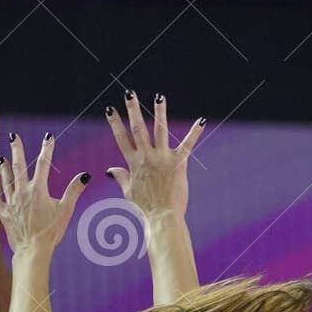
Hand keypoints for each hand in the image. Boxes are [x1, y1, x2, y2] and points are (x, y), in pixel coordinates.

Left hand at [0, 133, 89, 255]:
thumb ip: (74, 190)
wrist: (32, 250)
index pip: (43, 163)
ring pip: (6, 180)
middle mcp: (22, 192)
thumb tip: (85, 175)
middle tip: (13, 136)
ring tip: (2, 157)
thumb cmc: (50, 231)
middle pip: (19, 166)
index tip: (48, 136)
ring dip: (4, 167)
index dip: (47, 148)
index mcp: (38, 189)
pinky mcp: (4, 213)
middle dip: (17, 150)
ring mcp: (11, 202)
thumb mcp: (66, 210)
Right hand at [103, 91, 205, 219]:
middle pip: (138, 129)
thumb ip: (121, 177)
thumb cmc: (144, 209)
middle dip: (133, 110)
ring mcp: (162, 159)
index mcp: (133, 164)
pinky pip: (187, 145)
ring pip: (160, 131)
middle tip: (129, 93)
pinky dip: (195, 133)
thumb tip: (110, 170)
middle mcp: (146, 158)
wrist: (161, 218)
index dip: (115, 123)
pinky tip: (201, 121)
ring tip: (159, 97)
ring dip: (159, 113)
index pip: (122, 139)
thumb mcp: (129, 192)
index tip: (110, 109)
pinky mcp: (178, 164)